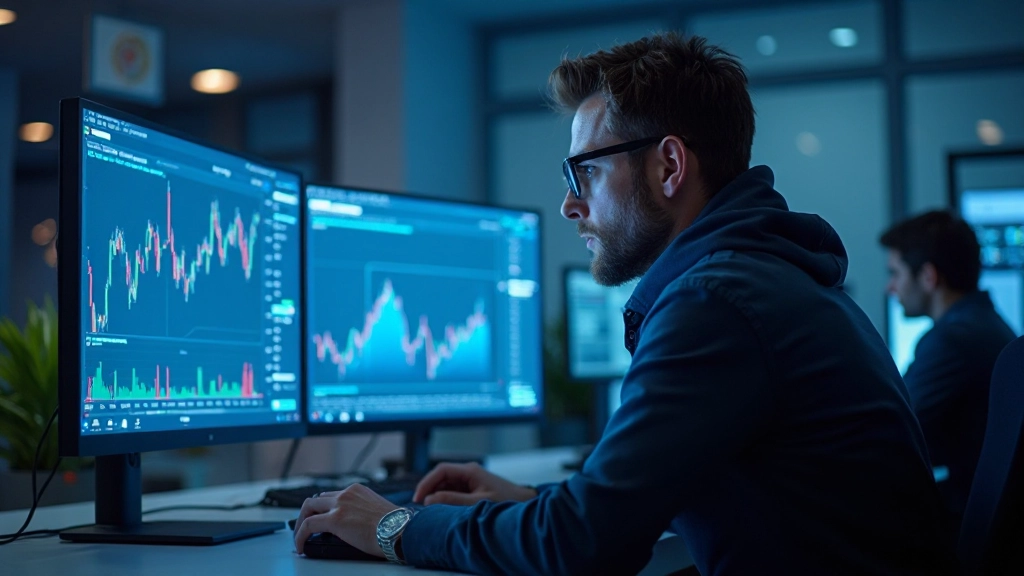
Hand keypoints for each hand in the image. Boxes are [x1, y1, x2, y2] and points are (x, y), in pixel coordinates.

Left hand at [292, 483, 398, 556]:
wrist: (400, 530)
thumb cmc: (395, 525)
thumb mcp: (377, 510)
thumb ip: (362, 512)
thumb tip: (354, 527)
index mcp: (357, 490)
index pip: (332, 496)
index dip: (322, 509)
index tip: (320, 519)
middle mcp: (347, 493)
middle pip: (317, 499)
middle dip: (307, 513)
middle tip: (304, 527)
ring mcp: (340, 505)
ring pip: (308, 508)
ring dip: (301, 523)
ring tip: (299, 537)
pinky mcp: (334, 520)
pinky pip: (308, 525)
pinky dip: (300, 536)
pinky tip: (300, 546)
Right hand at [413, 462, 537, 505]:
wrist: (525, 503)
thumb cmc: (506, 501)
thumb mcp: (477, 502)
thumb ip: (453, 500)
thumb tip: (429, 499)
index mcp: (470, 470)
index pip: (441, 470)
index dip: (426, 483)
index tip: (418, 498)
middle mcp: (469, 472)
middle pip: (441, 477)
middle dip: (429, 490)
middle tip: (420, 507)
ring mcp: (470, 480)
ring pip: (445, 485)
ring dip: (436, 495)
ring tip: (430, 510)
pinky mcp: (472, 488)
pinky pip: (453, 491)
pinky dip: (445, 499)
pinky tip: (441, 509)